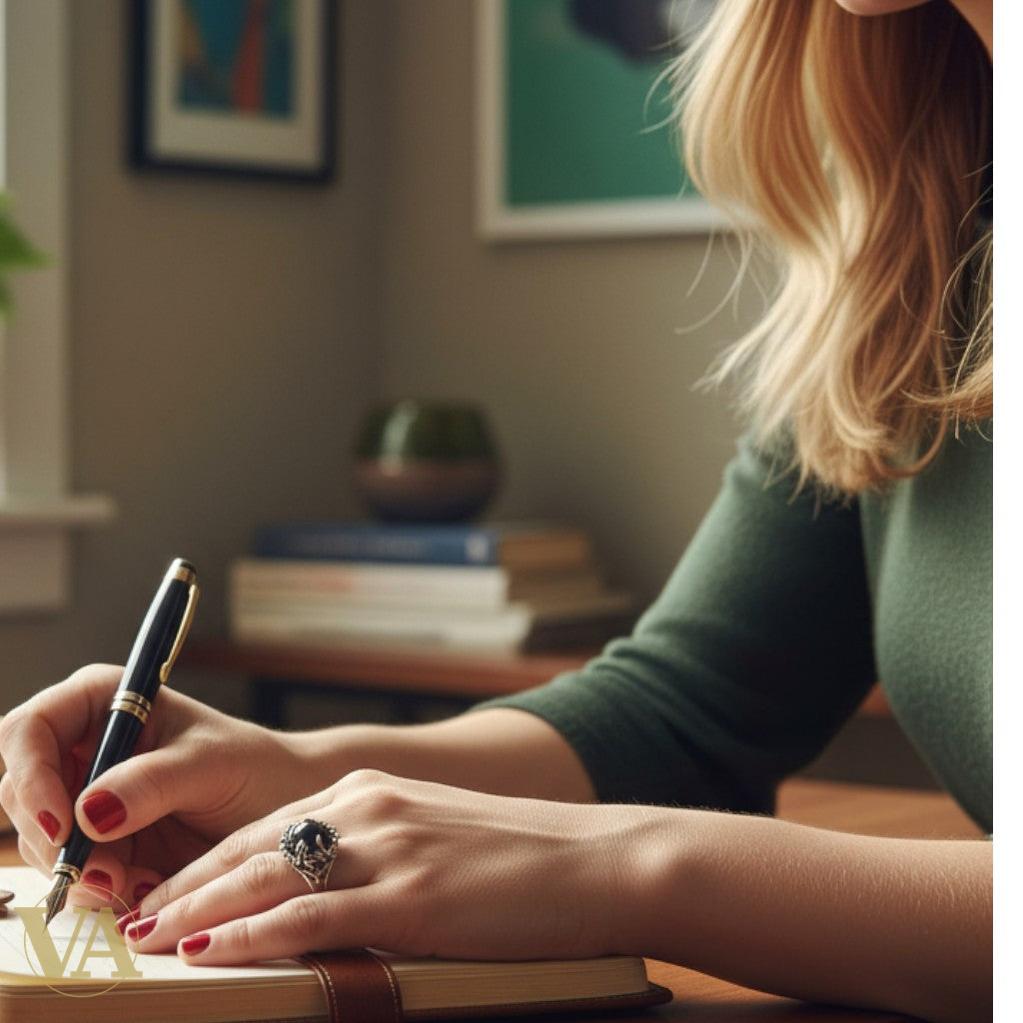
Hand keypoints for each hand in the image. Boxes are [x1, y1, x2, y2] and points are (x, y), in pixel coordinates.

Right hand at [0, 664, 327, 910]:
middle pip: (22, 791)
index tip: (62, 826)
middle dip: (54, 839)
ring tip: (133, 881)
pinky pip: (71, 870)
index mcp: (105, 701)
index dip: (31, 776)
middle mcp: (85, 745)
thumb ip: (152, 782)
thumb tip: (89, 811)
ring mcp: (87, 795)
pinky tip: (139, 886)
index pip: (31, 728)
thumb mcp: (210, 765)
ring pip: (41, 839)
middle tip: (102, 873)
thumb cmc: (254, 766)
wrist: (282, 808)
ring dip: (79, 870)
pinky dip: (97, 887)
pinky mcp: (98, 841)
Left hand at [127, 769, 651, 964]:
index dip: (211, 863)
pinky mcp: (411, 896)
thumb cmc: (525, 856)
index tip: (168, 893)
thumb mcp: (438, 838)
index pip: (269, 826)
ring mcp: (389, 848)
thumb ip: (378, 854)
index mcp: (375, 790)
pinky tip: (212, 951)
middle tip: (133, 920)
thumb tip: (325, 893)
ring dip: (200, 912)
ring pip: (268, 877)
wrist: (599, 859)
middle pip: (254, 847)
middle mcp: (371, 807)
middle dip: (188, 887)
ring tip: (148, 940)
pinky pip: (313, 915)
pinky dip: (254, 935)